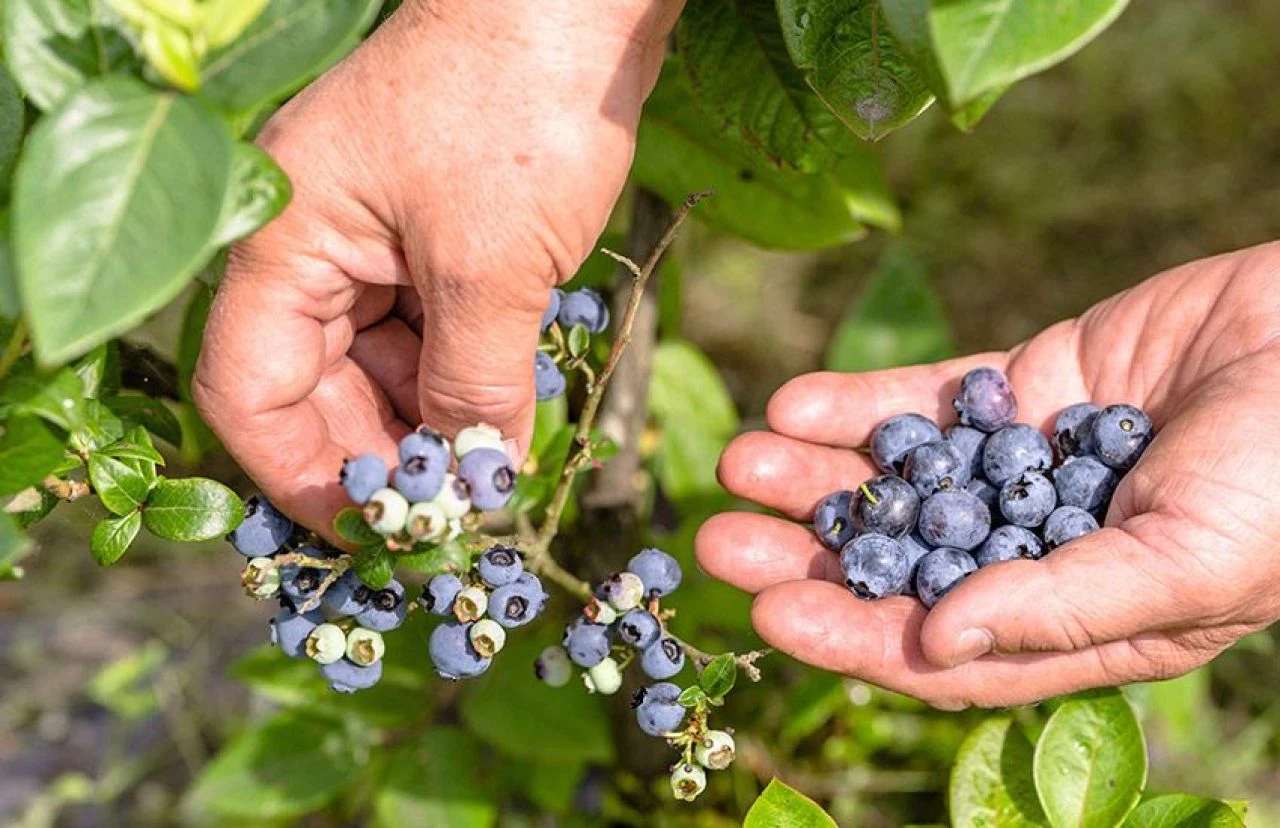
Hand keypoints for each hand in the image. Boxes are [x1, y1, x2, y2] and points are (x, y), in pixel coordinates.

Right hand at [194, 1, 680, 531]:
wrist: (576, 1)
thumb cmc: (519, 108)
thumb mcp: (492, 267)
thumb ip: (471, 386)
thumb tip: (469, 482)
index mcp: (286, 245)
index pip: (249, 392)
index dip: (300, 478)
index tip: (370, 535)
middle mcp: (314, 244)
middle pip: (314, 388)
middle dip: (378, 457)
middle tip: (445, 519)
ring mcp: (373, 236)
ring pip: (375, 364)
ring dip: (425, 423)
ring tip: (483, 474)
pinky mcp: (431, 232)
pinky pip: (425, 328)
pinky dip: (458, 376)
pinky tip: (500, 415)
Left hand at [697, 241, 1279, 708]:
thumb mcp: (1190, 562)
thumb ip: (1066, 607)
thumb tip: (936, 642)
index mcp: (1077, 623)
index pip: (941, 651)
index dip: (852, 639)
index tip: (769, 617)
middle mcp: (1034, 551)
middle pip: (896, 566)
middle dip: (806, 556)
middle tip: (717, 543)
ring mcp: (1022, 467)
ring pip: (897, 481)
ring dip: (814, 477)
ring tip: (735, 465)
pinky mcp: (1021, 388)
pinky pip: (927, 399)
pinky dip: (862, 404)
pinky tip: (793, 403)